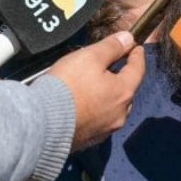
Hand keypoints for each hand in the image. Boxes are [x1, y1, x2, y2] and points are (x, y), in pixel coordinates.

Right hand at [48, 31, 144, 150]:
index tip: (136, 48)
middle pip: (126, 91)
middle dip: (122, 78)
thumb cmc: (68, 86)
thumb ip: (111, 47)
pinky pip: (98, 121)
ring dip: (109, 97)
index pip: (138, 70)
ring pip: (113, 108)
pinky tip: (84, 106)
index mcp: (124, 92)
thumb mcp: (90, 57)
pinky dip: (96, 111)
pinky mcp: (89, 141)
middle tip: (112, 67)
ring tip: (96, 88)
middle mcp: (120, 114)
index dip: (137, 56)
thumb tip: (128, 39)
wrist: (41, 123)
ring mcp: (105, 130)